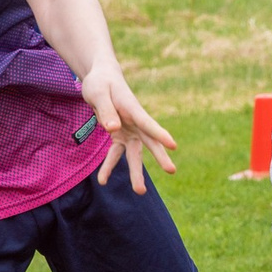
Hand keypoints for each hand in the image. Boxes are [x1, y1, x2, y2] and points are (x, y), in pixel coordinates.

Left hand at [79, 61, 177, 192]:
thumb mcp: (98, 92)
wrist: (101, 79)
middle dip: (160, 156)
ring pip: (135, 154)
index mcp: (132, 108)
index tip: (173, 145)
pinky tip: (102, 181)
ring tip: (140, 192)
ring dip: (136, 172)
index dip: (159, 134)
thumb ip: (105, 110)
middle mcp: (135, 122)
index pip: (147, 123)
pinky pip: (115, 154)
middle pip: (149, 141)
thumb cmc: (100, 83)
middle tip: (171, 170)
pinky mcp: (120, 136)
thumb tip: (113, 129)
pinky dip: (108, 166)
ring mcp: (129, 130)